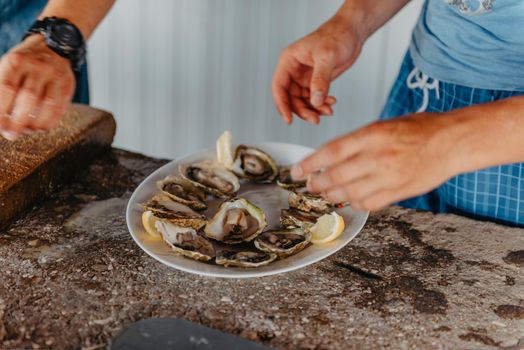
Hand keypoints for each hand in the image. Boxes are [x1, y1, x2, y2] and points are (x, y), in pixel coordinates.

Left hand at [0, 34, 74, 140]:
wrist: (52, 47)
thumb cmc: (24, 63)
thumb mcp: (8, 66)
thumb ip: (2, 90)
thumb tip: (0, 118)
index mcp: (16, 61)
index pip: (7, 88)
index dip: (1, 110)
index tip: (0, 126)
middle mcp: (37, 67)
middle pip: (28, 97)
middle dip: (18, 120)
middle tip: (11, 135)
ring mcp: (55, 76)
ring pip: (47, 103)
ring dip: (36, 123)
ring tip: (27, 131)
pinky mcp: (67, 85)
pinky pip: (60, 107)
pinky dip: (50, 121)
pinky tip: (41, 128)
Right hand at [271, 15, 362, 123]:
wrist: (352, 33)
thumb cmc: (337, 37)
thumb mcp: (327, 57)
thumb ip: (320, 80)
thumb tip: (315, 101)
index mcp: (289, 61)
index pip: (279, 87)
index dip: (282, 105)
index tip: (289, 120)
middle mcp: (293, 71)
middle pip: (290, 98)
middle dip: (302, 110)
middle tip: (315, 119)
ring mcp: (304, 77)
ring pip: (302, 101)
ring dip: (313, 109)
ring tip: (327, 111)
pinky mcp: (315, 82)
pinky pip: (313, 99)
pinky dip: (321, 104)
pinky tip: (331, 103)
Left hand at [291, 114, 457, 210]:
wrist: (452, 142)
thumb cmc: (419, 129)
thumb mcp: (384, 125)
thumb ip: (358, 141)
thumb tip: (332, 157)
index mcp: (372, 135)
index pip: (331, 151)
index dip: (310, 164)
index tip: (296, 170)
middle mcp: (378, 157)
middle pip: (336, 176)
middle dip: (316, 183)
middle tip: (308, 185)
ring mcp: (389, 177)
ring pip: (349, 193)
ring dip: (332, 195)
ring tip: (325, 193)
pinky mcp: (398, 192)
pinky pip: (368, 203)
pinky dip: (355, 203)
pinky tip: (351, 198)